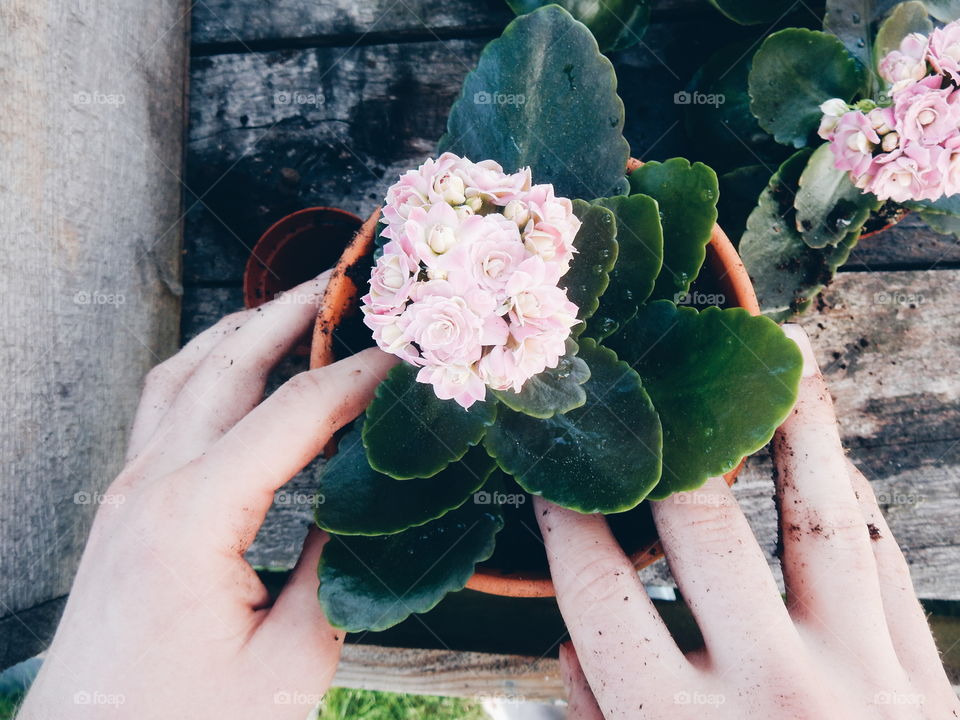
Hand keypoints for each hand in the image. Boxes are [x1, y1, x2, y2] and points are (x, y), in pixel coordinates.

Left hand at [18, 272, 395, 719]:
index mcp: (196, 516)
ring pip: (185, 371)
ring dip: (245, 328)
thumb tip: (360, 505)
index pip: (295, 411)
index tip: (405, 350)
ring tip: (299, 306)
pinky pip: (162, 404)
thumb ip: (332, 570)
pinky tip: (237, 370)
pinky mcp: (123, 504)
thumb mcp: (290, 662)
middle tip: (349, 278)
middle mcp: (152, 483)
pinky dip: (207, 366)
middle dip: (296, 310)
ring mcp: (128, 488)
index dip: (358, 372)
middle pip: (230, 361)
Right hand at [545, 325, 958, 718]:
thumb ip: (603, 718)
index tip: (550, 473)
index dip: (566, 524)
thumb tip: (576, 632)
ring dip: (792, 425)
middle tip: (641, 384)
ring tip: (774, 354)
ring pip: (817, 514)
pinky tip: (825, 444)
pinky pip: (880, 557)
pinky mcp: (923, 677)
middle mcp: (774, 695)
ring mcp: (863, 678)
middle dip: (660, 448)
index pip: (601, 599)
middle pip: (702, 532)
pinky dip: (848, 492)